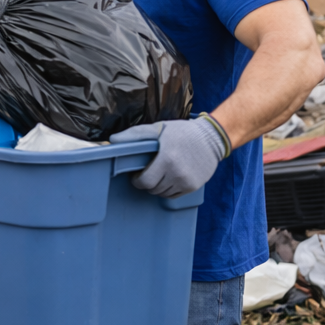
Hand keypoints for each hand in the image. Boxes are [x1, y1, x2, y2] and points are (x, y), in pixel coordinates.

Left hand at [109, 114, 229, 197]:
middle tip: (148, 173)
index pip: (145, 181)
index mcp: (167, 159)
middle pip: (153, 189)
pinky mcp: (193, 186)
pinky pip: (174, 195)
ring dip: (158, 187)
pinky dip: (169, 189)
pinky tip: (170, 178)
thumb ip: (135, 135)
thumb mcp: (158, 129)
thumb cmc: (182, 132)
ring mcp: (186, 181)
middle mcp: (177, 173)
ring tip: (160, 174)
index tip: (137, 174)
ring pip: (163, 194)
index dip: (137, 180)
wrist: (212, 138)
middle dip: (147, 183)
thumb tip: (113, 140)